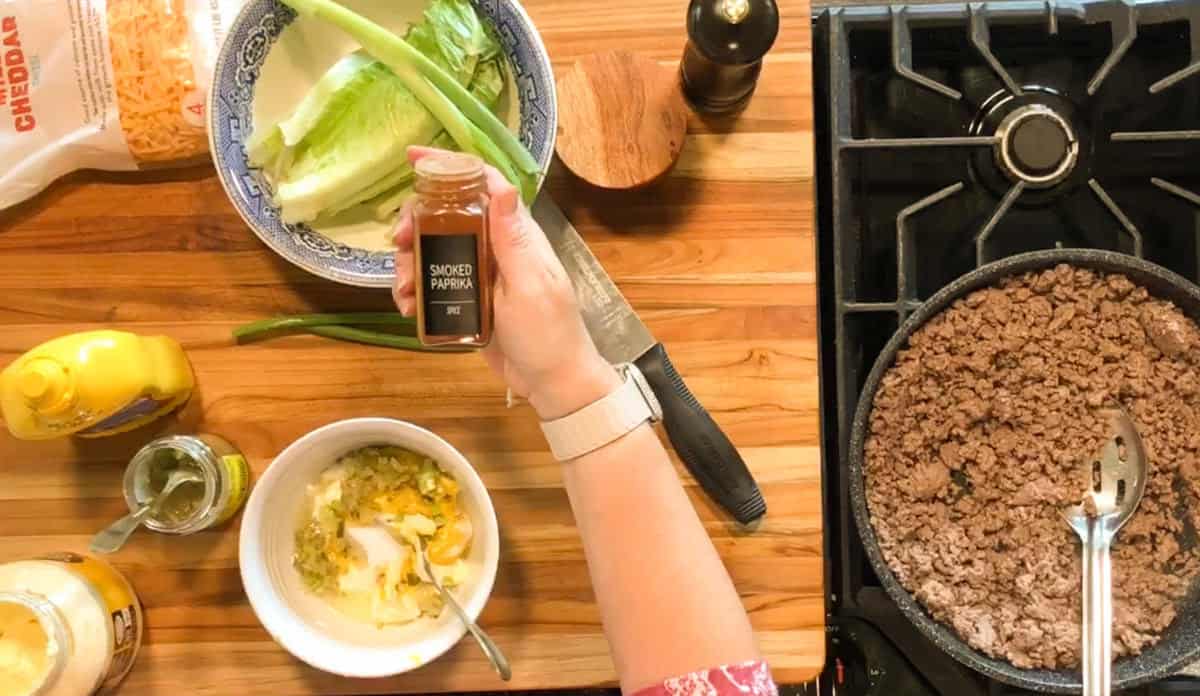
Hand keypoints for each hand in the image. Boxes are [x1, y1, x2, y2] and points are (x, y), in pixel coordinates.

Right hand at [393, 147, 619, 418]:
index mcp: (516, 235)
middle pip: (447, 217)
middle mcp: (496, 247)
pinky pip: (434, 284)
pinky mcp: (469, 300)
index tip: (412, 158)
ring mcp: (481, 274)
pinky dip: (416, 291)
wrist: (552, 382)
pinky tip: (409, 308)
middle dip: (416, 224)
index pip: (483, 185)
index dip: (449, 166)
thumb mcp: (530, 285)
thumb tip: (501, 185)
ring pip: (433, 251)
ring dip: (411, 264)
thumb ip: (513, 239)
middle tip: (399, 244)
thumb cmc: (548, 333)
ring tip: (405, 291)